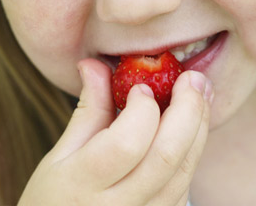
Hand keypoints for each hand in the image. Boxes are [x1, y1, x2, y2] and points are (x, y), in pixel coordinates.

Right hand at [18, 58, 212, 205]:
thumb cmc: (54, 198)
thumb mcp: (60, 155)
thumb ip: (88, 109)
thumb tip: (95, 63)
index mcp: (83, 184)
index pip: (126, 144)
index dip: (142, 110)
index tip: (141, 86)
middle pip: (166, 155)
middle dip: (188, 109)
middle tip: (192, 78)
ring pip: (184, 171)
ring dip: (199, 127)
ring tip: (201, 92)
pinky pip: (185, 185)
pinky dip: (193, 151)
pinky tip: (192, 126)